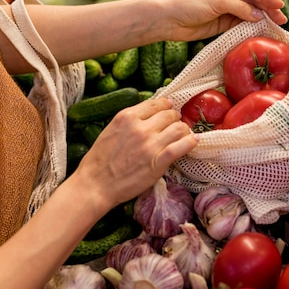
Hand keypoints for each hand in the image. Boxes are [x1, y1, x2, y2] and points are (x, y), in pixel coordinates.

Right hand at [70, 97, 196, 209]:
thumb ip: (130, 120)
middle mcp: (141, 127)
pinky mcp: (159, 162)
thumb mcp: (111, 129)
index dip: (166, 106)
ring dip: (184, 130)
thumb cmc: (100, 160)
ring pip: (179, 128)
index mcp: (127, 117)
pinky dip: (190, 142)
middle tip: (175, 125)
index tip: (169, 110)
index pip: (156, 103)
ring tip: (183, 135)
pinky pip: (182, 146)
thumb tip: (149, 114)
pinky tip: (193, 142)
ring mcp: (151, 144)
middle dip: (175, 118)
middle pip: (170, 114)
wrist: (95, 185)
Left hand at [161, 0, 287, 41]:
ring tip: (277, 26)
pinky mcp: (224, 22)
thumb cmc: (189, 3)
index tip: (280, 5)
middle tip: (282, 19)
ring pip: (250, 13)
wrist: (170, 20)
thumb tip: (258, 15)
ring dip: (263, 19)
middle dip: (268, 9)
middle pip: (254, 0)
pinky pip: (242, 24)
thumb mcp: (217, 2)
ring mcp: (227, 7)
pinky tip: (262, 31)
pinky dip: (252, 27)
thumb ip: (239, 8)